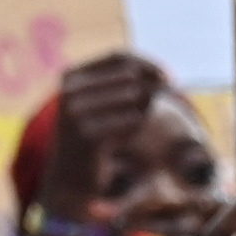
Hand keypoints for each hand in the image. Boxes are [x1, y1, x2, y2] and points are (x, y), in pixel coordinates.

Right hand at [36, 52, 185, 224]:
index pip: (119, 57)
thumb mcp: (107, 101)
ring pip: (135, 97)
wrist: (68, 177)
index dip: (148, 64)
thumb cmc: (94, 133)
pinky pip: (133, 121)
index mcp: (71, 76)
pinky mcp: (88, 136)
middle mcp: (70, 91)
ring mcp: (76, 113)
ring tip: (131, 124)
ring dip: (144, 110)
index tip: (167, 79)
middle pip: (130, 76)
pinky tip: (124, 138)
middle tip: (151, 106)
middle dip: (150, 89)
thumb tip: (166, 77)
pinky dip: (136, 128)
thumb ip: (132, 81)